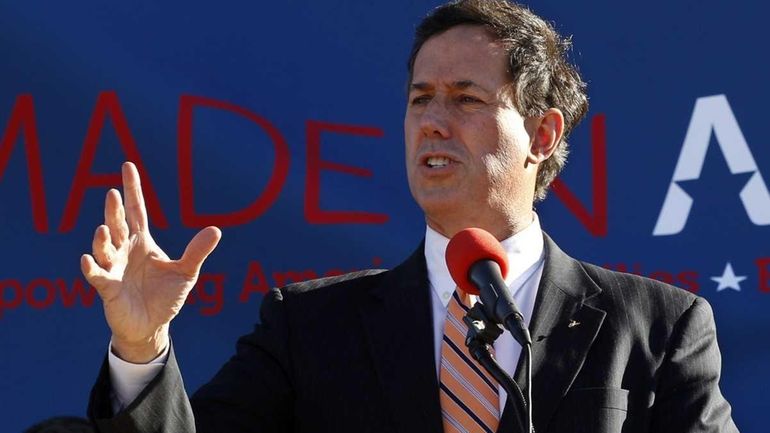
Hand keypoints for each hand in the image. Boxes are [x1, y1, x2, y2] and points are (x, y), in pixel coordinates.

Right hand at [81, 162, 220, 362]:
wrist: (152, 326)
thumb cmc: (165, 297)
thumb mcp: (186, 272)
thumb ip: (197, 251)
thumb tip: (216, 230)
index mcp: (142, 242)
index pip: (137, 210)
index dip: (133, 189)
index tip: (128, 165)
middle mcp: (125, 251)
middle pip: (118, 225)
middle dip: (114, 211)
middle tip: (113, 194)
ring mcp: (114, 268)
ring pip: (105, 248)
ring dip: (102, 239)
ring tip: (105, 229)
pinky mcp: (107, 288)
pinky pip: (97, 275)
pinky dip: (92, 268)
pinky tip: (89, 259)